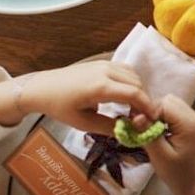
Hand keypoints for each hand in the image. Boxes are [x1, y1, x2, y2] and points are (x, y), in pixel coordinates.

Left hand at [0, 61, 155, 132]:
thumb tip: (129, 132)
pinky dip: (131, 82)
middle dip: (144, 101)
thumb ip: (109, 127)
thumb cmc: (60, 107)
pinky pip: (125, 70)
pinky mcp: (102, 63)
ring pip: (134, 75)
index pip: (135, 94)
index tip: (153, 120)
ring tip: (133, 108)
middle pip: (138, 84)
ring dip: (138, 91)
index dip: (148, 107)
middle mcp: (106, 71)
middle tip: (140, 118)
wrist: (42, 88)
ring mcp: (104, 64)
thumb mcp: (83, 123)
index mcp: (101, 87)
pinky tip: (124, 95)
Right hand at [138, 95, 194, 194]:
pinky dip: (162, 117)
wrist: (192, 185)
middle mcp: (193, 116)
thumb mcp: (160, 155)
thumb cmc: (176, 173)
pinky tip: (157, 131)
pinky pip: (172, 111)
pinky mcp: (189, 123)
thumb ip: (148, 134)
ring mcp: (192, 118)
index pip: (163, 104)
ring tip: (148, 130)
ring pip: (169, 104)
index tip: (136, 125)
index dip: (147, 112)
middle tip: (141, 127)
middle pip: (167, 100)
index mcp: (189, 123)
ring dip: (156, 114)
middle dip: (151, 111)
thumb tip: (135, 116)